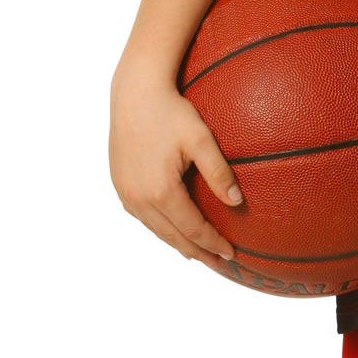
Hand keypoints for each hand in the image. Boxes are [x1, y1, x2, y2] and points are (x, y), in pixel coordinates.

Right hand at [109, 66, 243, 267]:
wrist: (134, 93)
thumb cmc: (170, 111)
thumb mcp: (201, 139)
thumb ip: (219, 172)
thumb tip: (238, 202)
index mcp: (160, 191)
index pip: (193, 229)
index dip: (213, 244)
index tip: (231, 254)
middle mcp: (139, 198)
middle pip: (174, 237)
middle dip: (198, 252)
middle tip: (219, 263)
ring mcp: (126, 193)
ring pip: (157, 230)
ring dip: (179, 243)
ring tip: (199, 253)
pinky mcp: (119, 185)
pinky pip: (143, 217)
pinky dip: (162, 228)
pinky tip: (173, 230)